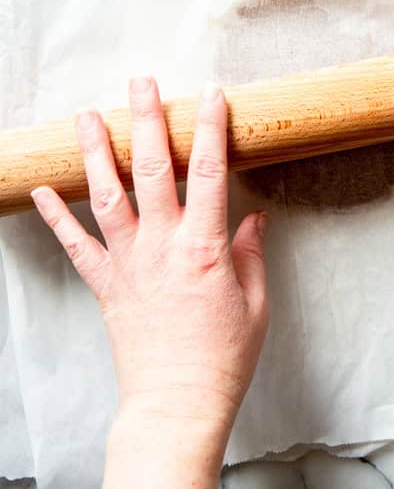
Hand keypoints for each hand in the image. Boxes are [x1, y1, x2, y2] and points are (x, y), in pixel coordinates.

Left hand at [31, 78, 268, 432]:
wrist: (177, 406)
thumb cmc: (224, 358)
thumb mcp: (256, 304)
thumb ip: (252, 255)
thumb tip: (253, 219)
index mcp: (205, 248)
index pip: (208, 173)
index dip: (210, 128)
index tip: (211, 94)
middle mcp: (161, 246)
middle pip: (151, 169)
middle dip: (146, 120)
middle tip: (141, 82)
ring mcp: (128, 264)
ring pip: (107, 196)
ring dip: (96, 152)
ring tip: (87, 116)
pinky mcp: (106, 285)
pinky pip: (76, 245)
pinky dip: (57, 216)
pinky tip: (43, 188)